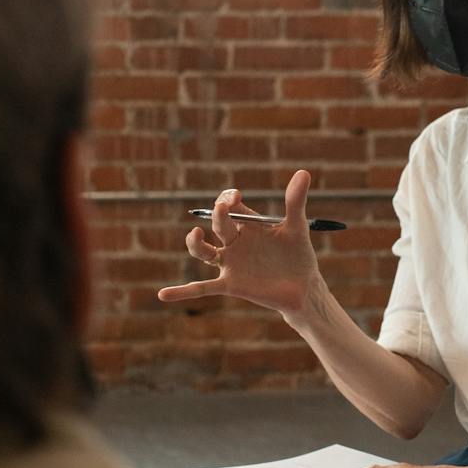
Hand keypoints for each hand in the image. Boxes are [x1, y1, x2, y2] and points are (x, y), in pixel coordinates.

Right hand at [158, 169, 321, 319]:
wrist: (303, 288)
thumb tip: (303, 173)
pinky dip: (182, 291)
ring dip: (194, 244)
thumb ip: (295, 202)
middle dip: (218, 215)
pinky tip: (163, 295)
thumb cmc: (298, 256)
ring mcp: (230, 263)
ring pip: (203, 251)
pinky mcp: (230, 284)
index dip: (228, 199)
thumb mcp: (297, 227)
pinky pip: (202, 287)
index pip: (230, 206)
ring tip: (195, 234)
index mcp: (248, 224)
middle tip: (222, 208)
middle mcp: (235, 241)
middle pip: (218, 224)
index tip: (234, 197)